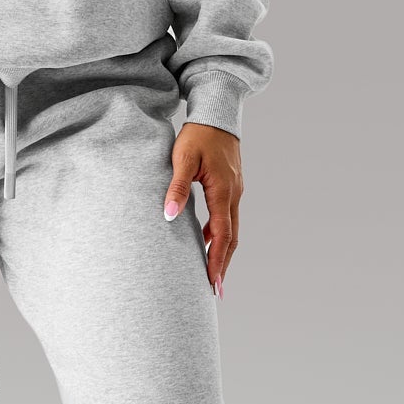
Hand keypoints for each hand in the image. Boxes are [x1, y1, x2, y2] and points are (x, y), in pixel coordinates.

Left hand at [163, 121, 241, 296]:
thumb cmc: (198, 134)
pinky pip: (227, 217)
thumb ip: (175, 188)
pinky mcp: (231, 187)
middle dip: (223, 265)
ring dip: (223, 252)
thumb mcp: (182, 159)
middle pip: (232, 238)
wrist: (217, 112)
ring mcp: (235, 191)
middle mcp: (234, 195)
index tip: (213, 284)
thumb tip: (168, 215)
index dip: (217, 261)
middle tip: (216, 291)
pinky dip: (220, 234)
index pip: (222, 235)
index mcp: (223, 192)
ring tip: (212, 273)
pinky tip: (207, 241)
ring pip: (232, 229)